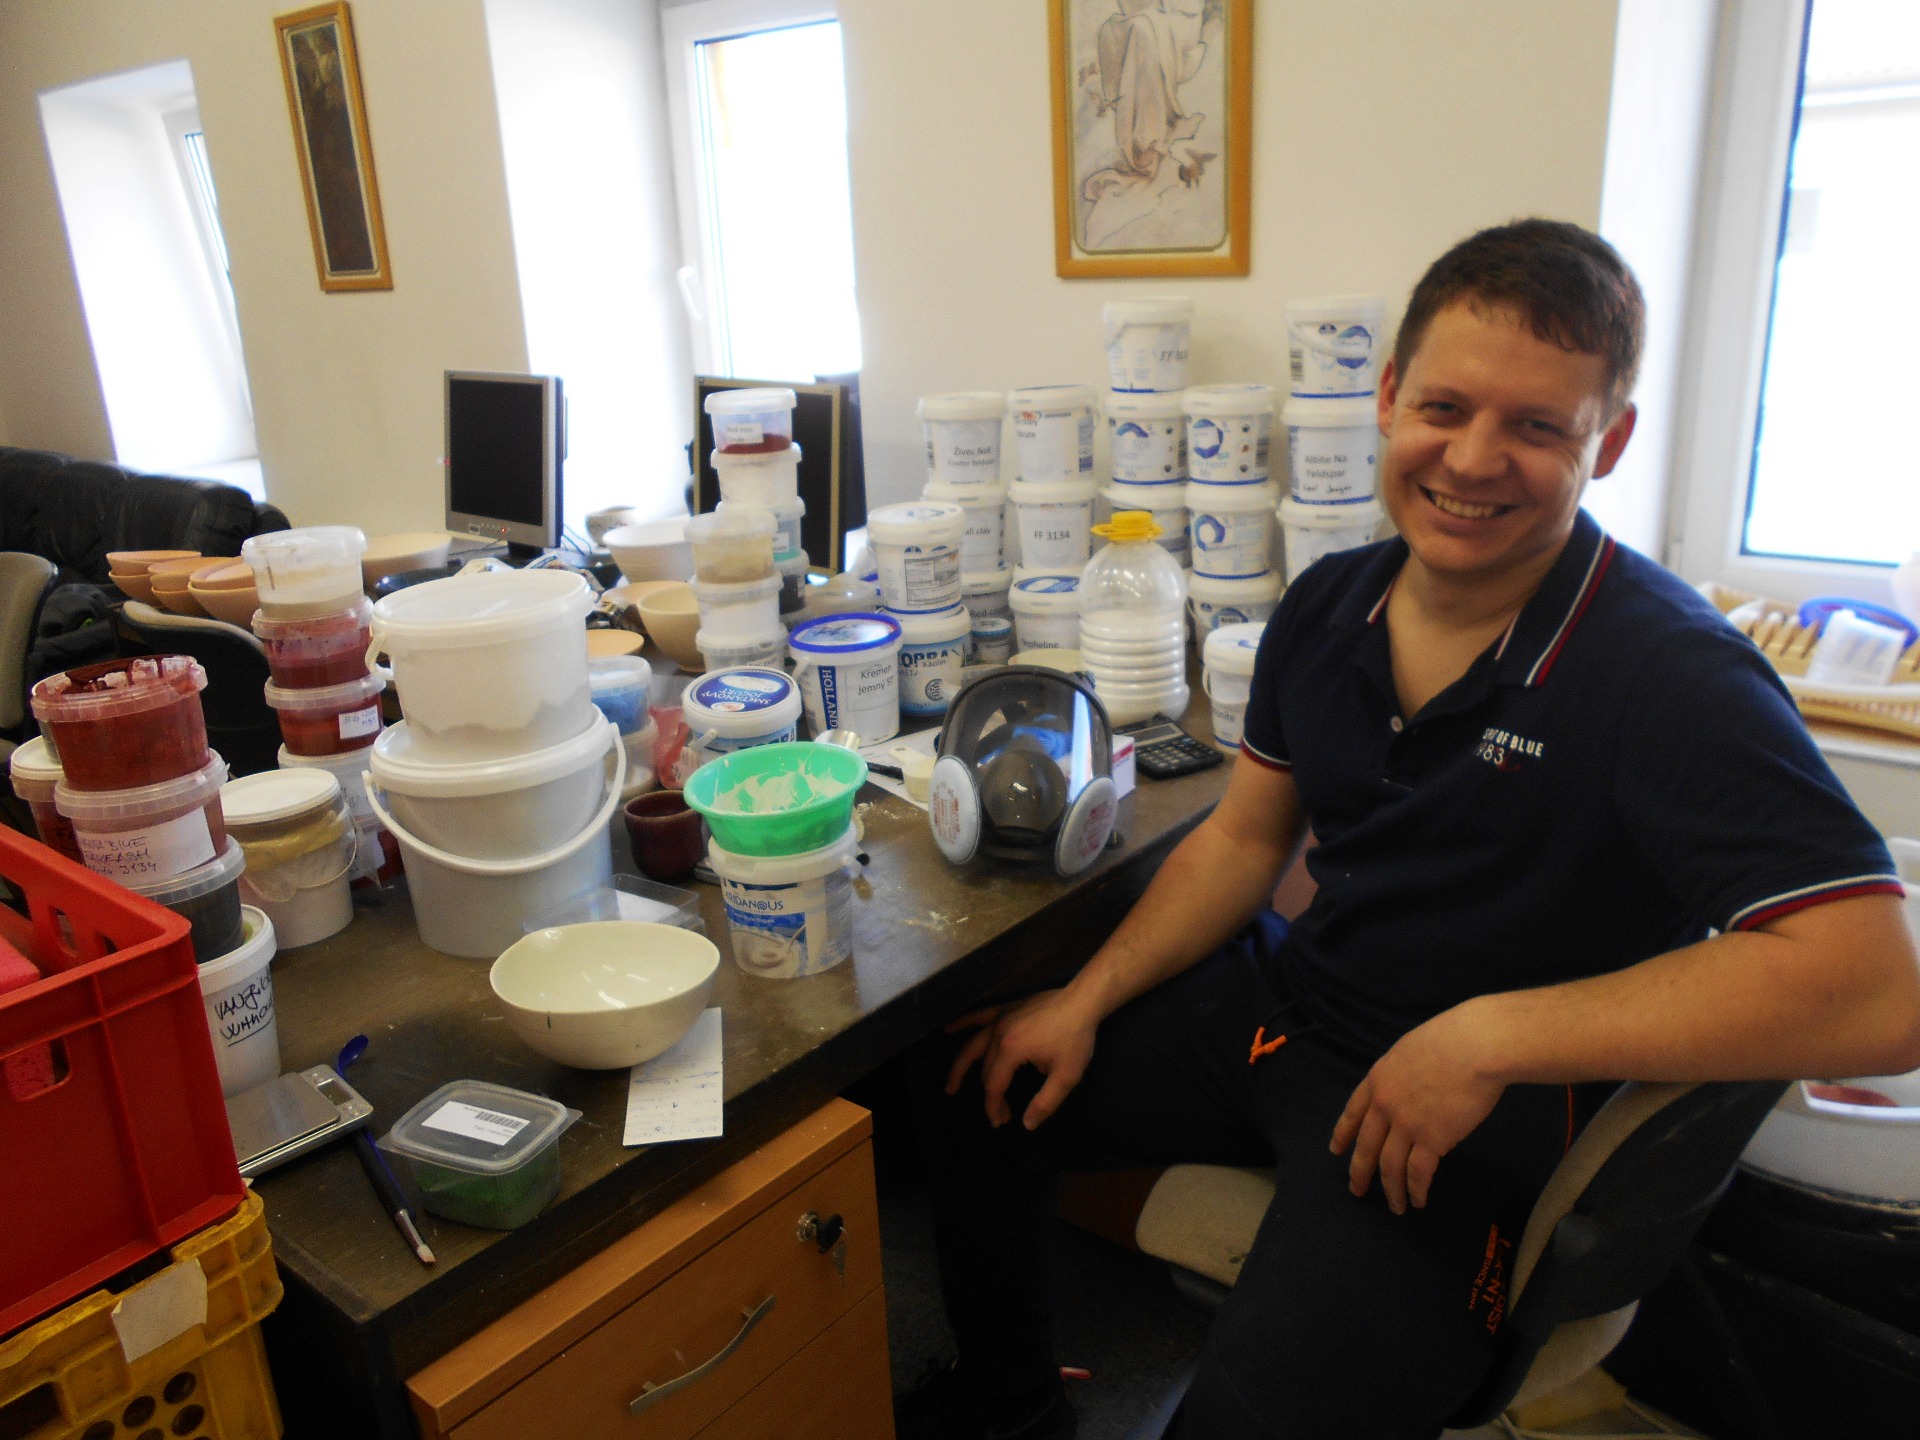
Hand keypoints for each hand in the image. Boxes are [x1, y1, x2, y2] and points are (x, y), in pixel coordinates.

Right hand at [945, 988, 1099, 1130]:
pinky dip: (962, 1023)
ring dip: (961, 1067)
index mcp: (1011, 1050)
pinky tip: (948, 1029)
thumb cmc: (1076, 1039)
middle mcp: (998, 1034)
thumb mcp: (1066, 1076)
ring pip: (973, 1047)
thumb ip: (1045, 1102)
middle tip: (1001, 1114)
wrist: (1082, 1002)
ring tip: (951, 1086)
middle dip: (991, 1095)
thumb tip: (1027, 1124)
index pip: (994, 1085)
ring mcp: (1000, 1019)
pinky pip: (978, 1016)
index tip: (1000, 1122)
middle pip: (986, 1071)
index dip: (994, 1106)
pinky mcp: (1005, 1009)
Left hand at [1329, 1001, 1507, 1213]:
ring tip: (1395, 1207)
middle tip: (1356, 1190)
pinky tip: (1418, 1200)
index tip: (1336, 1150)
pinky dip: (1416, 1190)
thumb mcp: (1410, 1049)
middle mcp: (1385, 1104)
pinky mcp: (1432, 1139)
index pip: (1353, 1111)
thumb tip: (1408, 1090)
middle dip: (1359, 1172)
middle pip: (1366, 1146)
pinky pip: (1418, 1173)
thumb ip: (1402, 1074)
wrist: (1475, 1046)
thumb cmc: (1451, 1039)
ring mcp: (1406, 1123)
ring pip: (1390, 1166)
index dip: (1344, 1133)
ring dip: (1391, 1190)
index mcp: (1378, 1078)